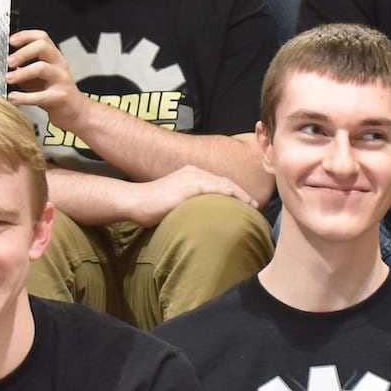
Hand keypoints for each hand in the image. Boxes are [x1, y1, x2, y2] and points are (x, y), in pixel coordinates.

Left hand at [4, 29, 84, 132]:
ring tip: (8, 79)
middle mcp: (59, 64)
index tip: (10, 41)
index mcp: (54, 57)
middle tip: (8, 62)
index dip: (25, 36)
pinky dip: (23, 97)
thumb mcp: (39, 77)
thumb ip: (24, 68)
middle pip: (42, 46)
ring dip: (21, 73)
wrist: (76, 112)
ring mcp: (61, 80)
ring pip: (41, 68)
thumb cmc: (56, 93)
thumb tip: (3, 64)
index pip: (41, 37)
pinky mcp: (60, 97)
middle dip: (22, 52)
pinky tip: (13, 98)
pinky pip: (41, 95)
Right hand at [122, 164, 255, 228]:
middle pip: (225, 182)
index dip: (235, 192)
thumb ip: (188, 205)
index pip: (219, 182)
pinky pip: (216, 188)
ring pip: (224, 184)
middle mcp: (194, 172)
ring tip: (253, 207)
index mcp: (190, 174)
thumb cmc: (150, 206)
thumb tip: (199, 219)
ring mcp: (192, 177)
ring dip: (241, 195)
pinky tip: (240, 203)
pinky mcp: (190, 185)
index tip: (246, 204)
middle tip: (255, 206)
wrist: (135, 201)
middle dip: (242, 194)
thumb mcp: (173, 203)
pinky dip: (231, 195)